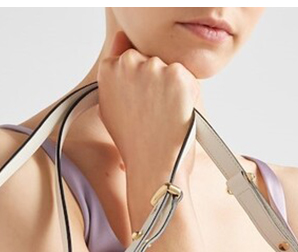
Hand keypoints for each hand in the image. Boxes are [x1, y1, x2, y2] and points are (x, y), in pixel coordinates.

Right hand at [97, 29, 201, 181]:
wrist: (153, 166)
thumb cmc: (134, 144)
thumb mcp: (112, 106)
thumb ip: (116, 72)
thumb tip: (121, 39)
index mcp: (109, 69)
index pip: (132, 59)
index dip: (141, 83)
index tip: (142, 103)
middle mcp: (129, 63)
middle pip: (153, 62)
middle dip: (158, 83)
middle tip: (156, 114)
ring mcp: (154, 68)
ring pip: (171, 70)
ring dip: (174, 90)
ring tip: (165, 118)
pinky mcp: (177, 76)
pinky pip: (188, 79)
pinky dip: (188, 96)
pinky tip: (177, 115)